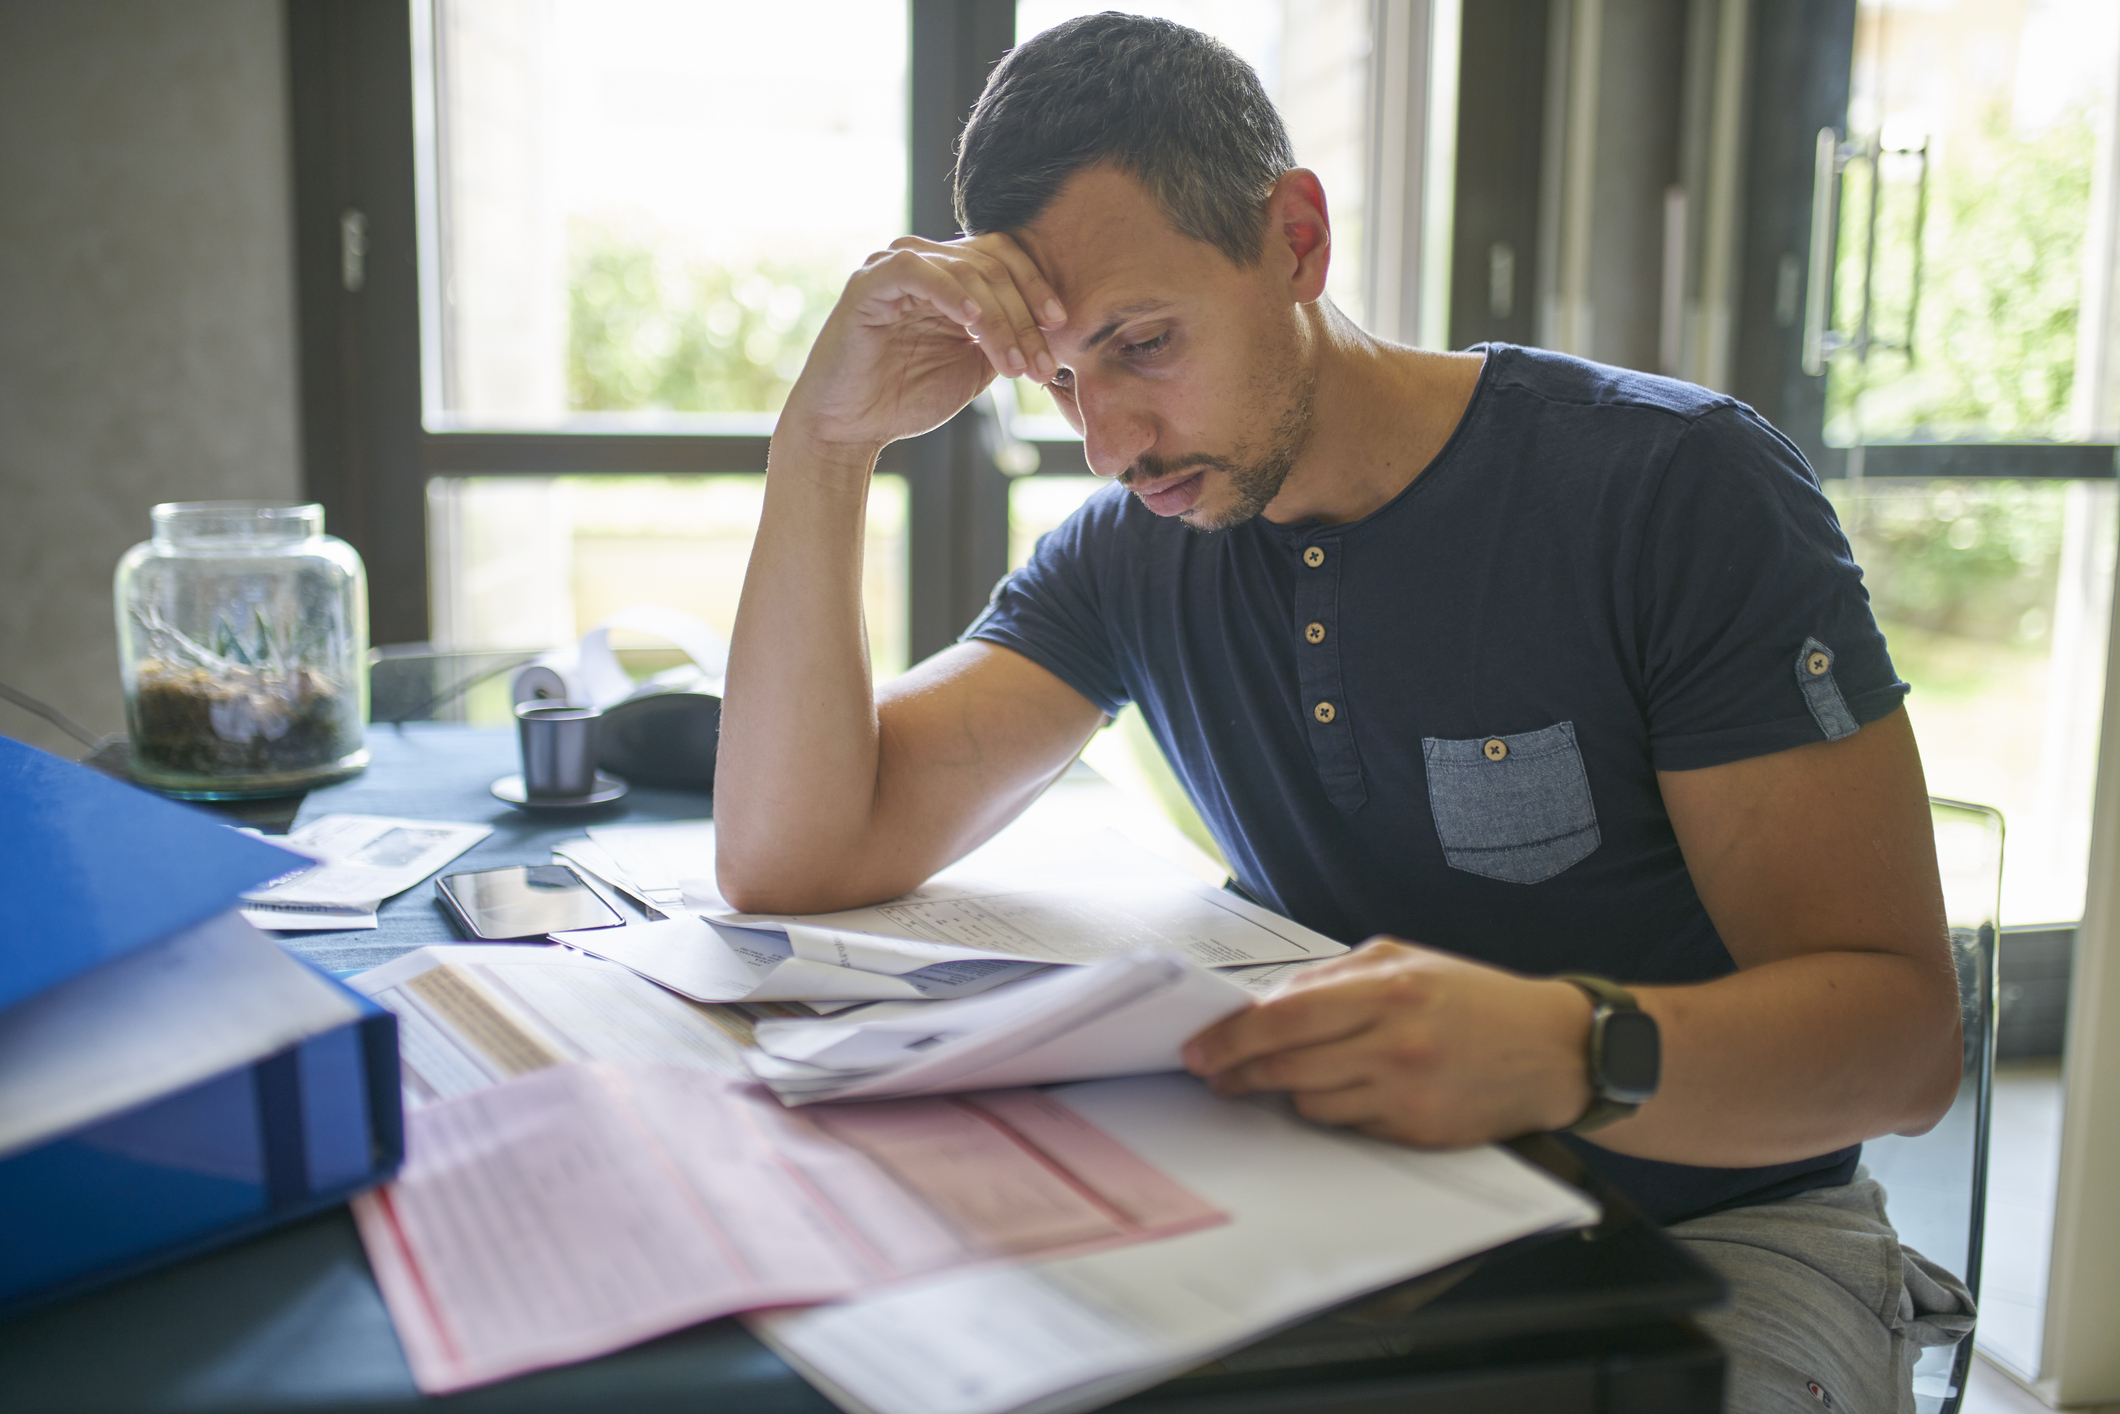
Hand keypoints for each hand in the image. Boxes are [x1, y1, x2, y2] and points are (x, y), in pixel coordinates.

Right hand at [783, 232, 1065, 452]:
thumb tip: (1052, 329)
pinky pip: (918, 271)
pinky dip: (951, 292)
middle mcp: (925, 262)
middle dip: (1024, 317)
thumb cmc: (907, 398)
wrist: (850, 429)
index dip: (1037, 288)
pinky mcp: (869, 282)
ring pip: (965, 271)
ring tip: (1013, 363)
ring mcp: (894, 266)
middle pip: (992, 264)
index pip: (1005, 259)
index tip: (1062, 328)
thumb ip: (1006, 337)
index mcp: (950, 276)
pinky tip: (973, 322)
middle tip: (1040, 364)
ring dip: (999, 319)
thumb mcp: (975, 367)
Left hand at [1181, 939, 1595, 1146]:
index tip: (1199, 1048)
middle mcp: (1395, 1043)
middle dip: (1237, 1072)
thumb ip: (1335, 977)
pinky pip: (1348, 1127)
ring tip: (1277, 1080)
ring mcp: (1406, 1094)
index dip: (1231, 1038)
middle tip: (1212, 1075)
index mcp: (1388, 990)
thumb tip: (1268, 1001)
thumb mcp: (1406, 961)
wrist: (1555, 1050)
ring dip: (1285, 1092)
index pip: (1283, 1018)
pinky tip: (1341, 1093)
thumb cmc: (1476, 1000)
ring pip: (1310, 1103)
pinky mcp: (1418, 1132)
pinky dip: (1333, 1111)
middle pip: (1285, 1066)